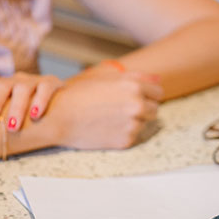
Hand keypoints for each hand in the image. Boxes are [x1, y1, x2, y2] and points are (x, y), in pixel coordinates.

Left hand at [0, 72, 62, 130]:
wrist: (61, 100)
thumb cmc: (27, 111)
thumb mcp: (9, 110)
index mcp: (1, 86)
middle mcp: (15, 81)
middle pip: (1, 86)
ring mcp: (33, 81)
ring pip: (22, 89)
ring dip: (17, 107)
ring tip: (13, 127)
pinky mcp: (52, 83)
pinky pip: (45, 89)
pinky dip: (40, 101)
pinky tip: (35, 115)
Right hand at [47, 69, 162, 149]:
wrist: (58, 117)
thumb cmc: (80, 94)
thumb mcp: (107, 78)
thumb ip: (137, 77)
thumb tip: (159, 79)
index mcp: (134, 86)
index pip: (158, 92)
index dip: (147, 94)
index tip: (135, 97)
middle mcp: (137, 105)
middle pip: (154, 109)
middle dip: (143, 109)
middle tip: (120, 109)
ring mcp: (133, 124)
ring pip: (144, 123)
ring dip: (133, 121)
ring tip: (111, 118)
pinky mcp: (126, 140)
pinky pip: (133, 136)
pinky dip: (124, 133)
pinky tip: (107, 128)